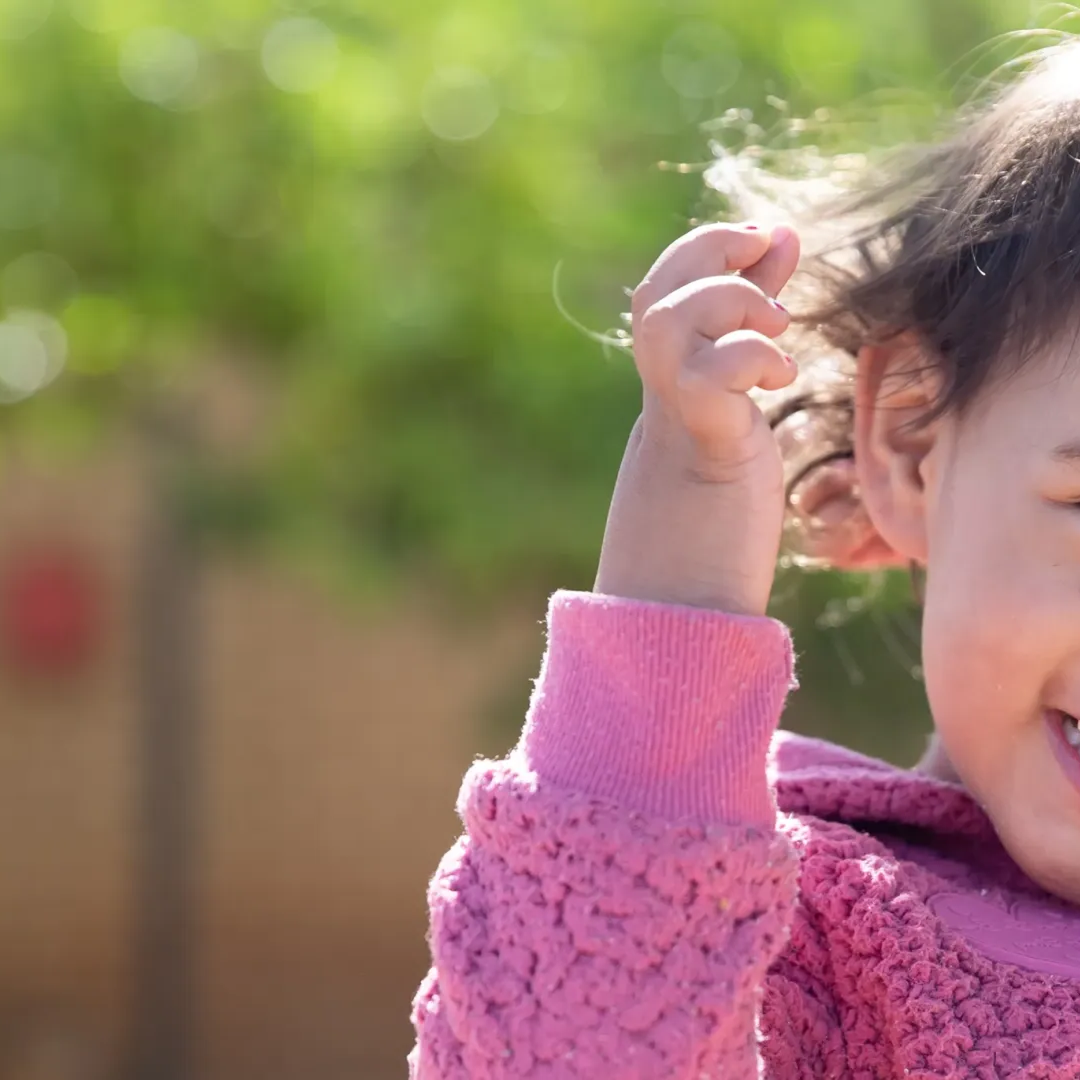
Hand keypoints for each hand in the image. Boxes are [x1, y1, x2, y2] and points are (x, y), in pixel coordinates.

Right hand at [593, 222, 800, 614]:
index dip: (707, 245)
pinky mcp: (706, 440)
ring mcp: (676, 411)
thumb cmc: (722, 477)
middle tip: (769, 277)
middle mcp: (660, 385)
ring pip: (673, 319)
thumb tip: (780, 233)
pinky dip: (755, 357)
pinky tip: (780, 379)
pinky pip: (715, 372)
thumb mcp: (741, 380)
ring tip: (776, 331)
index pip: (662, 282)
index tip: (764, 238)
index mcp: (666, 370)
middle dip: (712, 259)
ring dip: (731, 305)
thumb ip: (756, 307)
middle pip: (657, 291)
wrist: (688, 578)